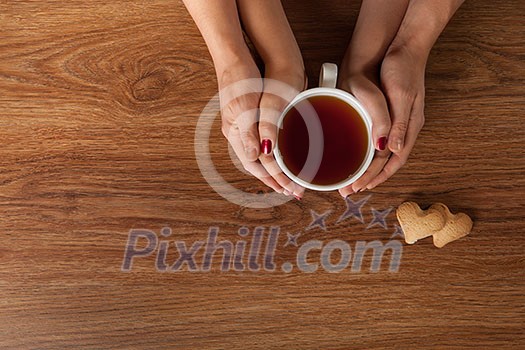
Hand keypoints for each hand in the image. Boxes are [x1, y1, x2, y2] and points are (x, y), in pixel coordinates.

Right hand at [217, 56, 305, 197]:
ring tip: (287, 179)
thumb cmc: (238, 79)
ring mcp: (244, 125)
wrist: (235, 58)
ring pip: (260, 156)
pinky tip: (280, 154)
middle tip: (291, 191)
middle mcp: (238, 133)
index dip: (271, 178)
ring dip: (273, 169)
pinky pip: (263, 143)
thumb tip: (256, 155)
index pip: (254, 164)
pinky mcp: (251, 117)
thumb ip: (249, 132)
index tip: (286, 189)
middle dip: (273, 179)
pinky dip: (273, 154)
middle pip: (256, 164)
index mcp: (235, 133)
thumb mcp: (243, 105)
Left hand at [338, 43, 425, 195]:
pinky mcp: (386, 114)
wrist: (401, 47)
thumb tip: (390, 149)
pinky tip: (356, 155)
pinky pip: (377, 142)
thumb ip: (397, 123)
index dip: (376, 177)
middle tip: (348, 190)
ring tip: (351, 179)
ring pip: (381, 155)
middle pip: (386, 163)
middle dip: (369, 178)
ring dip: (367, 169)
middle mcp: (403, 128)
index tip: (358, 188)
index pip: (393, 162)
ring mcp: (395, 122)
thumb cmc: (402, 69)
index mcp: (408, 127)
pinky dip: (367, 154)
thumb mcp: (400, 96)